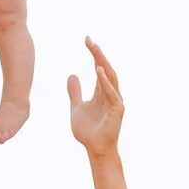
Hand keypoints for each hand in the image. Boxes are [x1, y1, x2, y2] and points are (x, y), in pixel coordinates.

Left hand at [67, 37, 122, 156]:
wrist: (95, 149)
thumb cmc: (88, 131)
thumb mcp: (76, 108)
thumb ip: (75, 92)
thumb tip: (71, 75)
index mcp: (101, 91)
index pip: (98, 68)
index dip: (94, 54)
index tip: (87, 40)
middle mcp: (110, 93)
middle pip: (105, 69)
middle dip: (98, 54)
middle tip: (89, 40)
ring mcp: (115, 101)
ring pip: (111, 78)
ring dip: (103, 64)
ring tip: (95, 51)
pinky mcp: (117, 111)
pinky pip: (112, 94)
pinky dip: (105, 83)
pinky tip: (98, 71)